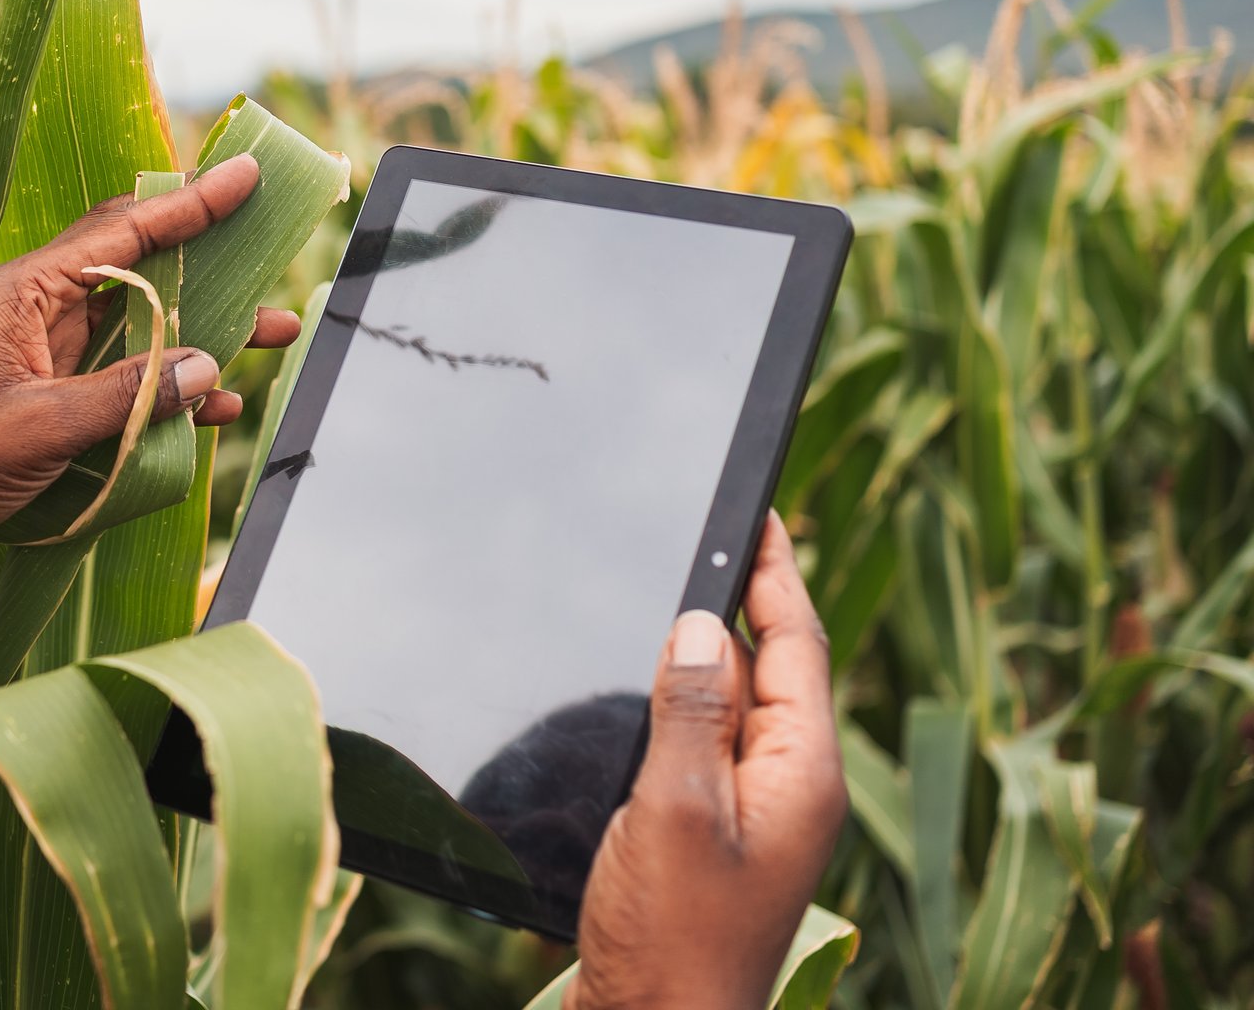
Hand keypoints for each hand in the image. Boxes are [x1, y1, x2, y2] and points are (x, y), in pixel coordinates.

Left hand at [0, 153, 299, 574]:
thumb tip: (206, 369)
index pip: (122, 232)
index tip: (244, 175)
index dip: (190, 203)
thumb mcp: (43, 425)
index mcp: (24, 292)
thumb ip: (128, 395)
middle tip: (272, 253)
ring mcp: (45, 352)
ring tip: (272, 334)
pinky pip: (123, 378)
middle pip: (139, 270)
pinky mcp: (50, 395)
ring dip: (201, 333)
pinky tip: (216, 407)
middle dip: (209, 265)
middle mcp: (37, 310)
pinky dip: (168, 389)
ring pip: (140, 326)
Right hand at [568, 513, 847, 1009]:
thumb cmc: (672, 936)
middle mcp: (791, 788)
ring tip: (661, 602)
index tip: (763, 508)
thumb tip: (704, 624)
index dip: (776, 571)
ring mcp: (756, 815)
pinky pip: (706, 747)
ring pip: (731, 707)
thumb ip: (690, 708)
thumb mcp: (673, 807)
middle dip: (733, 605)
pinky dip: (678, 708)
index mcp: (802, 774)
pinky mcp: (716, 837)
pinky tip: (642, 695)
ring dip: (697, 659)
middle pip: (767, 667)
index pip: (797, 643)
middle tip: (703, 536)